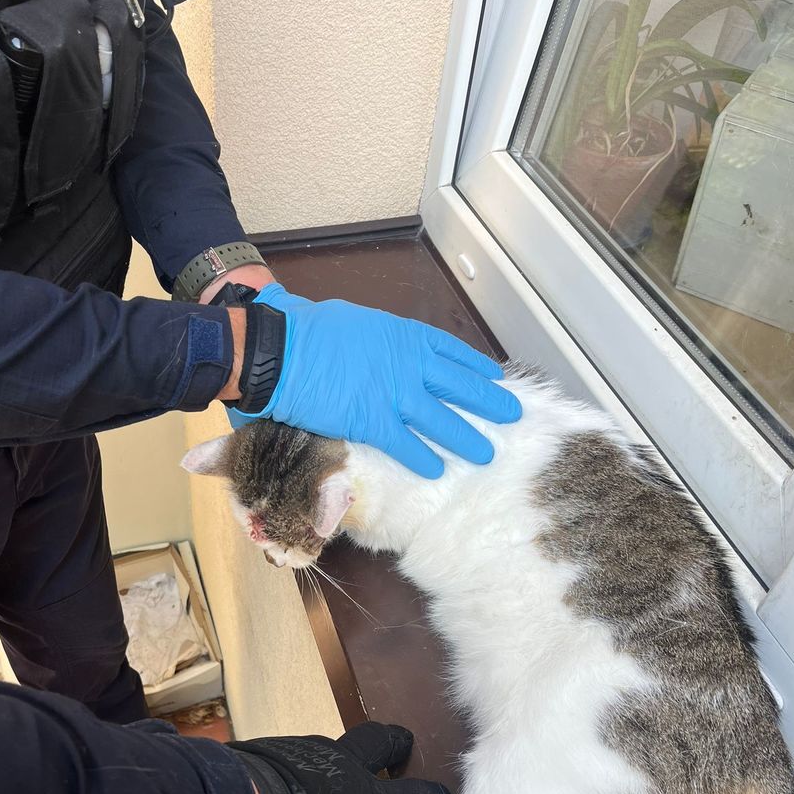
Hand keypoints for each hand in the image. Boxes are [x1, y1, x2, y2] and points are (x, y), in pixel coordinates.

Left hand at [221, 723, 453, 793]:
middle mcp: (342, 767)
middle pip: (381, 740)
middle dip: (397, 746)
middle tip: (401, 755)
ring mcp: (301, 753)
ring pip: (336, 746)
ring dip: (345, 761)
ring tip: (338, 783)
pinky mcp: (266, 752)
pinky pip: (296, 755)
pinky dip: (305, 769)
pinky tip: (289, 791)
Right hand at [240, 282, 521, 478]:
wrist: (282, 352)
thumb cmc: (308, 330)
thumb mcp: (353, 322)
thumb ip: (375, 338)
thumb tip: (375, 347)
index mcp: (402, 336)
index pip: (451, 352)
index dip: (474, 366)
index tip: (493, 376)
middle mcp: (407, 364)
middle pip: (459, 386)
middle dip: (488, 401)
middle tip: (511, 414)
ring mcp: (393, 394)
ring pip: (442, 419)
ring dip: (466, 437)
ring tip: (486, 452)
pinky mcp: (373, 421)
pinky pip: (406, 444)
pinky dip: (422, 458)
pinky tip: (437, 470)